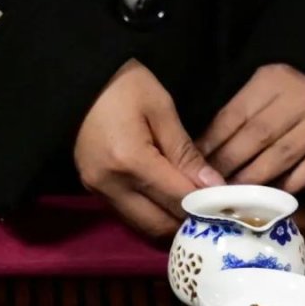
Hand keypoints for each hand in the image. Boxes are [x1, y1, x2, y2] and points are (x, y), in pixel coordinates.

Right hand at [74, 59, 223, 238]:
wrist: (74, 79)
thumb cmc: (123, 84)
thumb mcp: (161, 109)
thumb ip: (186, 152)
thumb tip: (214, 186)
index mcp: (131, 161)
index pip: (178, 198)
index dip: (207, 207)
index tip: (230, 206)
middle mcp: (111, 184)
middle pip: (159, 223)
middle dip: (189, 223)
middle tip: (214, 213)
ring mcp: (98, 190)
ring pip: (142, 226)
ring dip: (169, 223)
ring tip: (194, 211)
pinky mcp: (92, 189)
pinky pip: (128, 214)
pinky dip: (151, 214)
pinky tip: (168, 203)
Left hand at [197, 64, 304, 191]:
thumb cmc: (297, 80)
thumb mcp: (266, 81)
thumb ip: (241, 108)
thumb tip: (206, 146)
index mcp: (272, 81)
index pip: (234, 116)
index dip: (211, 143)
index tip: (194, 164)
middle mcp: (299, 100)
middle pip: (255, 137)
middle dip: (227, 165)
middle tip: (207, 187)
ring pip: (281, 156)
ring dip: (253, 179)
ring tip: (232, 197)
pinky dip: (291, 184)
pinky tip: (271, 197)